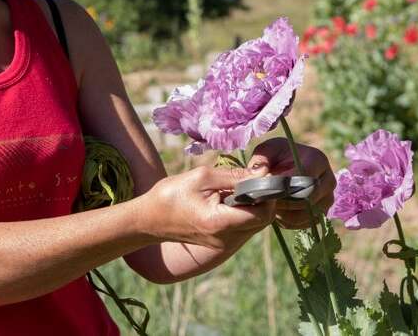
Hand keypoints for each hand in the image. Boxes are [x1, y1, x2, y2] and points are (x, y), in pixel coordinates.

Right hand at [145, 164, 276, 256]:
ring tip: (237, 186)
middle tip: (250, 177)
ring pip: (255, 224)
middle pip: (263, 220)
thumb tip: (260, 172)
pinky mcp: (223, 244)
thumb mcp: (201, 177)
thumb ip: (233, 175)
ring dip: (254, 204)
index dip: (267, 193)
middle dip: (263, 197)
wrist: (150, 219)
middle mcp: (227, 239)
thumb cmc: (171, 194)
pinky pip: (244, 227)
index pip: (262, 213)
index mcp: (220, 223)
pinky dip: (244, 211)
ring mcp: (226, 245)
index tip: (260, 174)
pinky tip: (230, 197)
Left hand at [247, 137, 336, 229]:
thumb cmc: (272, 156)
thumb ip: (259, 162)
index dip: (283, 187)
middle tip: (264, 200)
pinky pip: (305, 223)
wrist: (281, 165)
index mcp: (318, 160)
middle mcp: (328, 180)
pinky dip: (287, 221)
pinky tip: (275, 211)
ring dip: (284, 213)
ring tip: (268, 204)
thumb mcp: (264, 152)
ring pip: (307, 214)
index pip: (304, 178)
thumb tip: (261, 175)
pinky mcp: (321, 214)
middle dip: (283, 201)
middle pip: (308, 198)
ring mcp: (327, 199)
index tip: (265, 189)